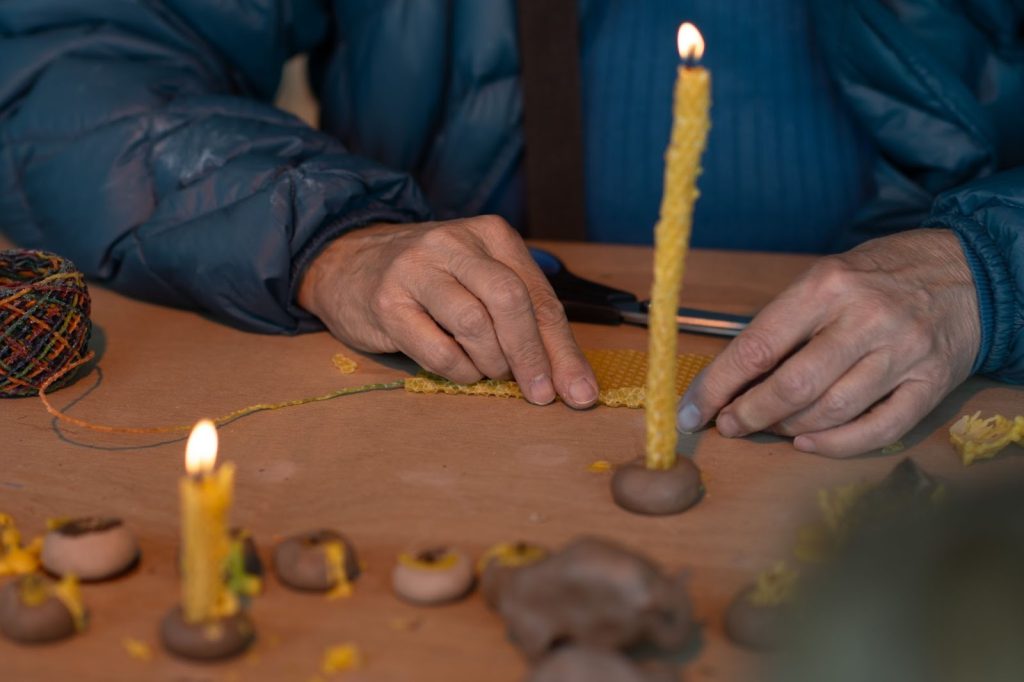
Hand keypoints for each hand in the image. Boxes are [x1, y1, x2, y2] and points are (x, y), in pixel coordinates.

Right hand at [297, 216, 598, 407]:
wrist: (347, 266)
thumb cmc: (430, 282)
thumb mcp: (480, 281)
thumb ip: (525, 319)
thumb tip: (571, 381)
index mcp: (490, 235)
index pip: (539, 295)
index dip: (562, 349)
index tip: (580, 391)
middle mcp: (454, 244)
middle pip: (510, 302)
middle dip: (532, 357)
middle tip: (541, 394)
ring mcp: (417, 270)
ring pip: (475, 325)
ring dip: (491, 363)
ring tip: (489, 370)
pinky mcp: (387, 302)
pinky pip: (437, 350)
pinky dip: (458, 371)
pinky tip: (460, 370)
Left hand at [676, 229, 980, 456]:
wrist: (965, 270)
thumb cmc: (878, 277)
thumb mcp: (825, 279)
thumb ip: (783, 325)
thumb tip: (730, 379)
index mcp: (827, 286)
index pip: (758, 346)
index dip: (718, 385)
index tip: (693, 409)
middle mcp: (866, 318)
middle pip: (793, 385)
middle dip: (749, 414)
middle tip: (729, 426)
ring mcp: (903, 352)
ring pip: (831, 411)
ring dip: (788, 429)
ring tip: (768, 428)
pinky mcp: (931, 383)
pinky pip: (879, 430)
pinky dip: (836, 445)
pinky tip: (808, 442)